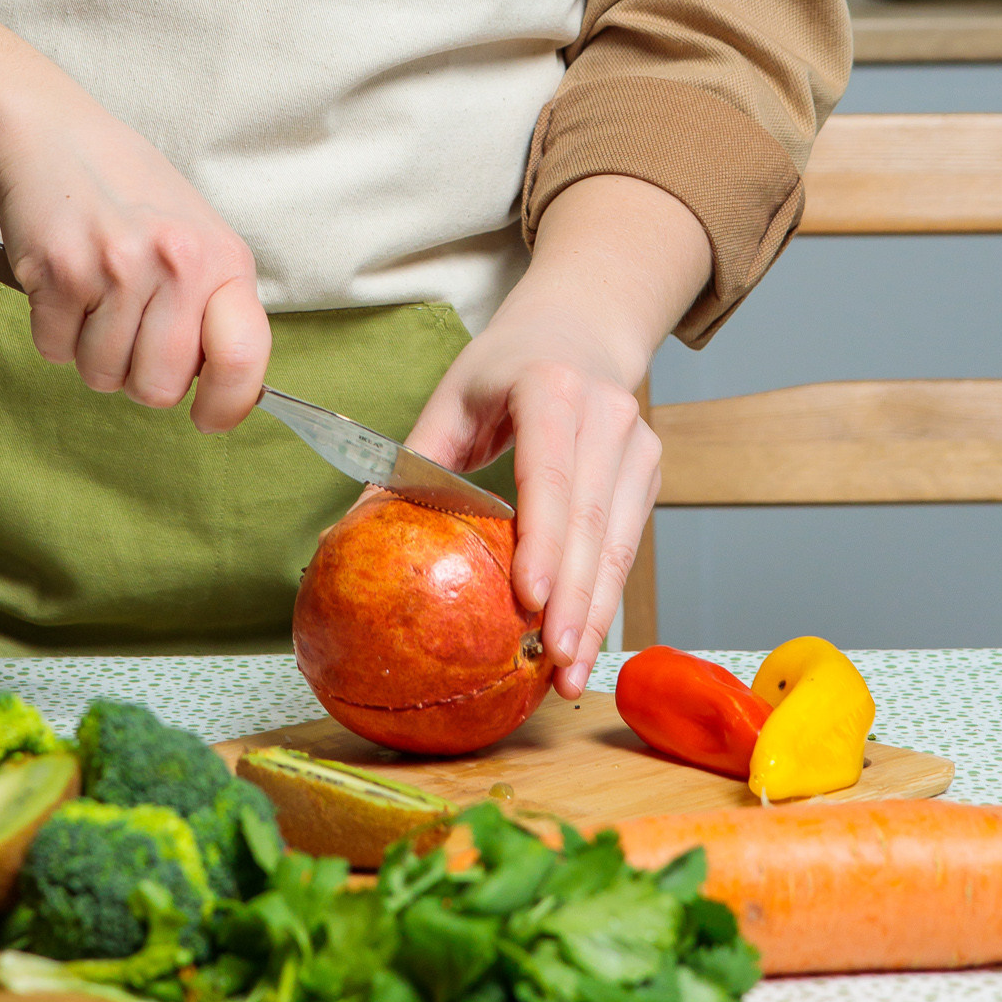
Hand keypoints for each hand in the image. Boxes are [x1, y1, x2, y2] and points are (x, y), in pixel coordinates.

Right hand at [0, 85, 271, 431]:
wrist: (54, 139)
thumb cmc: (131, 195)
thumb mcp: (196, 238)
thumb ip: (212, 307)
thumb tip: (225, 391)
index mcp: (222, 259)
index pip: (242, 356)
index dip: (227, 405)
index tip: (208, 419)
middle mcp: (176, 264)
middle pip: (159, 387)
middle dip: (138, 377)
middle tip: (129, 331)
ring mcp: (116, 269)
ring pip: (102, 376)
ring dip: (92, 351)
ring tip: (95, 296)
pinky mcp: (60, 274)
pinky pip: (55, 352)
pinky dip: (54, 331)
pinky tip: (65, 284)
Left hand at [405, 300, 660, 698]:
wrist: (580, 329)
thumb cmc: (504, 368)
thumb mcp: (452, 398)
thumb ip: (412, 461)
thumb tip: (353, 530)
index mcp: (550, 388)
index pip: (548, 471)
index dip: (544, 538)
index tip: (531, 600)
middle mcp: (605, 413)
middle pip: (590, 518)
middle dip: (575, 598)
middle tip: (553, 662)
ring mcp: (637, 442)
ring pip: (619, 540)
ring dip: (596, 610)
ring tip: (570, 672)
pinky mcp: (648, 471)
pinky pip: (629, 543)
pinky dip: (606, 594)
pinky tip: (585, 638)